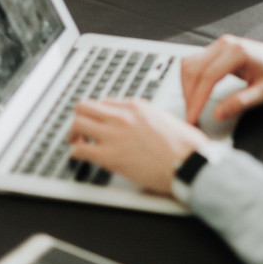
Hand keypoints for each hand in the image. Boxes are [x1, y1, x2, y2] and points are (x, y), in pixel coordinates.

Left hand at [69, 98, 206, 194]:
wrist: (188, 161)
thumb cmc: (184, 144)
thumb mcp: (164, 118)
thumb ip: (146, 116)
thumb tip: (140, 122)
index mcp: (136, 106)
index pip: (105, 102)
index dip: (99, 113)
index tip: (99, 121)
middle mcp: (121, 116)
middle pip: (84, 106)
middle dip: (80, 118)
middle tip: (81, 129)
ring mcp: (114, 134)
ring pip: (76, 124)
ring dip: (74, 133)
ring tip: (77, 142)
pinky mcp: (110, 156)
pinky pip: (79, 150)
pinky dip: (75, 153)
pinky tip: (80, 157)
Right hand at [182, 34, 262, 125]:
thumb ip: (241, 102)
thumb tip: (218, 114)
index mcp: (238, 52)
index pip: (208, 76)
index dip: (197, 99)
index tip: (193, 117)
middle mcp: (225, 44)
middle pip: (194, 69)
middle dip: (189, 96)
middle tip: (190, 118)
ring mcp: (219, 45)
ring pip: (190, 64)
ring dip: (186, 87)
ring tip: (191, 108)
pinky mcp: (216, 50)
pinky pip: (195, 62)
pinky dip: (190, 79)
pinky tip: (194, 94)